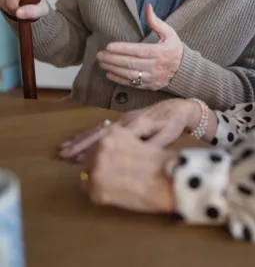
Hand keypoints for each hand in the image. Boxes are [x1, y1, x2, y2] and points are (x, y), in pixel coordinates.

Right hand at [58, 98, 200, 162]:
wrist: (181, 108)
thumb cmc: (174, 124)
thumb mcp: (167, 136)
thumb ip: (152, 145)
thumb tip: (139, 157)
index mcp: (135, 125)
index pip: (108, 137)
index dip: (91, 148)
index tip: (75, 158)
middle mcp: (127, 120)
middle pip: (99, 132)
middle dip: (80, 143)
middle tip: (62, 154)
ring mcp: (126, 118)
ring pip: (100, 128)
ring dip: (82, 138)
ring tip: (65, 148)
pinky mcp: (127, 119)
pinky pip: (106, 126)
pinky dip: (92, 133)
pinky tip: (82, 139)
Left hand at [81, 125, 175, 212]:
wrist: (170, 178)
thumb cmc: (159, 161)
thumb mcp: (138, 143)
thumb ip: (119, 146)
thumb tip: (105, 156)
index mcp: (111, 134)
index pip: (94, 147)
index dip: (99, 158)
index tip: (104, 166)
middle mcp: (100, 148)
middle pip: (87, 163)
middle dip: (97, 170)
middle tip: (114, 178)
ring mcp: (96, 169)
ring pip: (87, 179)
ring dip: (98, 183)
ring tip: (117, 186)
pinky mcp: (97, 190)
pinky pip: (92, 194)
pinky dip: (102, 196)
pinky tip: (118, 194)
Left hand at [97, 4, 182, 89]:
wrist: (184, 70)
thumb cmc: (175, 49)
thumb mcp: (169, 33)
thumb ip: (156, 22)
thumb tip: (147, 7)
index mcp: (160, 52)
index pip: (138, 51)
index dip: (122, 49)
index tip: (109, 46)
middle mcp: (155, 66)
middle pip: (130, 63)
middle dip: (113, 59)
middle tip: (99, 55)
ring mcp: (152, 77)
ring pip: (129, 74)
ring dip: (113, 68)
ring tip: (101, 63)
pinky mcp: (149, 85)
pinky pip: (132, 84)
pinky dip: (119, 79)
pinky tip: (109, 74)